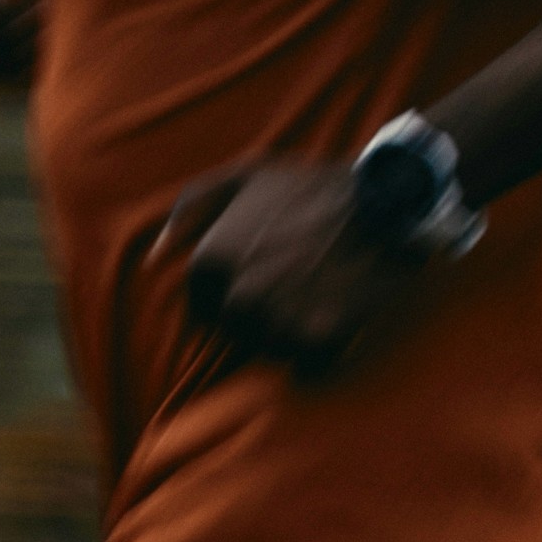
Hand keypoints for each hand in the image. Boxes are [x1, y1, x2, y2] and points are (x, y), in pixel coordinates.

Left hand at [154, 163, 425, 377]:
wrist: (386, 200)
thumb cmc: (313, 185)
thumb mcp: (246, 176)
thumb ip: (193, 207)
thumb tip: (155, 253)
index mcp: (214, 258)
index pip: (203, 305)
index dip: (233, 292)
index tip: (264, 277)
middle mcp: (238, 295)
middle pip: (238, 331)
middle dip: (262, 315)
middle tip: (297, 287)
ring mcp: (277, 320)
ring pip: (272, 350)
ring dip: (292, 333)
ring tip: (320, 297)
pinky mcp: (319, 340)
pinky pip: (309, 366)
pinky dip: (323, 350)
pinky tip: (339, 315)